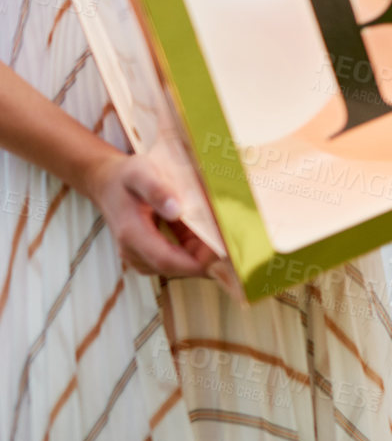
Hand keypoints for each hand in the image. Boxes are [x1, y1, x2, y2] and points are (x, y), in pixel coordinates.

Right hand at [80, 151, 216, 277]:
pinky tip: (209, 233)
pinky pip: (177, 259)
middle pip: (177, 267)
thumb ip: (157, 190)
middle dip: (207, 257)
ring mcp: (140, 257)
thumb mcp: (141, 173)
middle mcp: (133, 252)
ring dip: (202, 254)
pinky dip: (195, 250)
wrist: (108, 183)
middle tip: (233, 239)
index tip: (225, 251)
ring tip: (224, 232)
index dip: (198, 261)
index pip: (167, 260)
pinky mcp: (149, 255)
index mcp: (131, 234)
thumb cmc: (127, 176)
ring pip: (179, 266)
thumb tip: (175, 210)